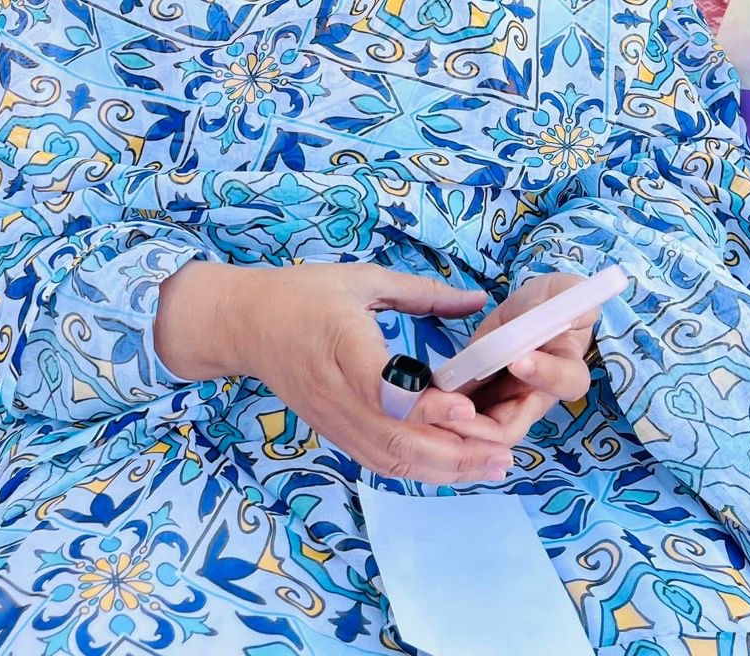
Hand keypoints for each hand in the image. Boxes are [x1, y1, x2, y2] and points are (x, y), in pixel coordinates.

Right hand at [155, 261, 515, 484]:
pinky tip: (454, 466)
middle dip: (453, 451)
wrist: (245, 325)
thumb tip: (476, 298)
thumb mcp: (362, 279)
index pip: (383, 385)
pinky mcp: (334, 432)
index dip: (423, 404)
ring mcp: (334, 419)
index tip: (464, 407)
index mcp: (342, 344)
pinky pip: (379, 461)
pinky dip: (420, 469)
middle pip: (395, 437)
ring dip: (444, 468)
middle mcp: (337, 392)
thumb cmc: (302, 294)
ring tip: (492, 465)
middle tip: (504, 451)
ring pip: (390, 458)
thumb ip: (421, 292)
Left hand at [446, 273, 597, 449]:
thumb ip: (569, 297)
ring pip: (482, 435)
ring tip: (431, 412)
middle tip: (453, 409)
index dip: (544, 374)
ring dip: (457, 428)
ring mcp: (506, 404)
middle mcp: (536, 397)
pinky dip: (443, 418)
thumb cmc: (550, 303)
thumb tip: (582, 309)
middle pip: (511, 428)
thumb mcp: (561, 292)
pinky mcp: (480, 400)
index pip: (566, 382)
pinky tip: (422, 407)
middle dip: (481, 426)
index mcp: (565, 366)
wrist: (529, 314)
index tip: (517, 359)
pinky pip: (462, 421)